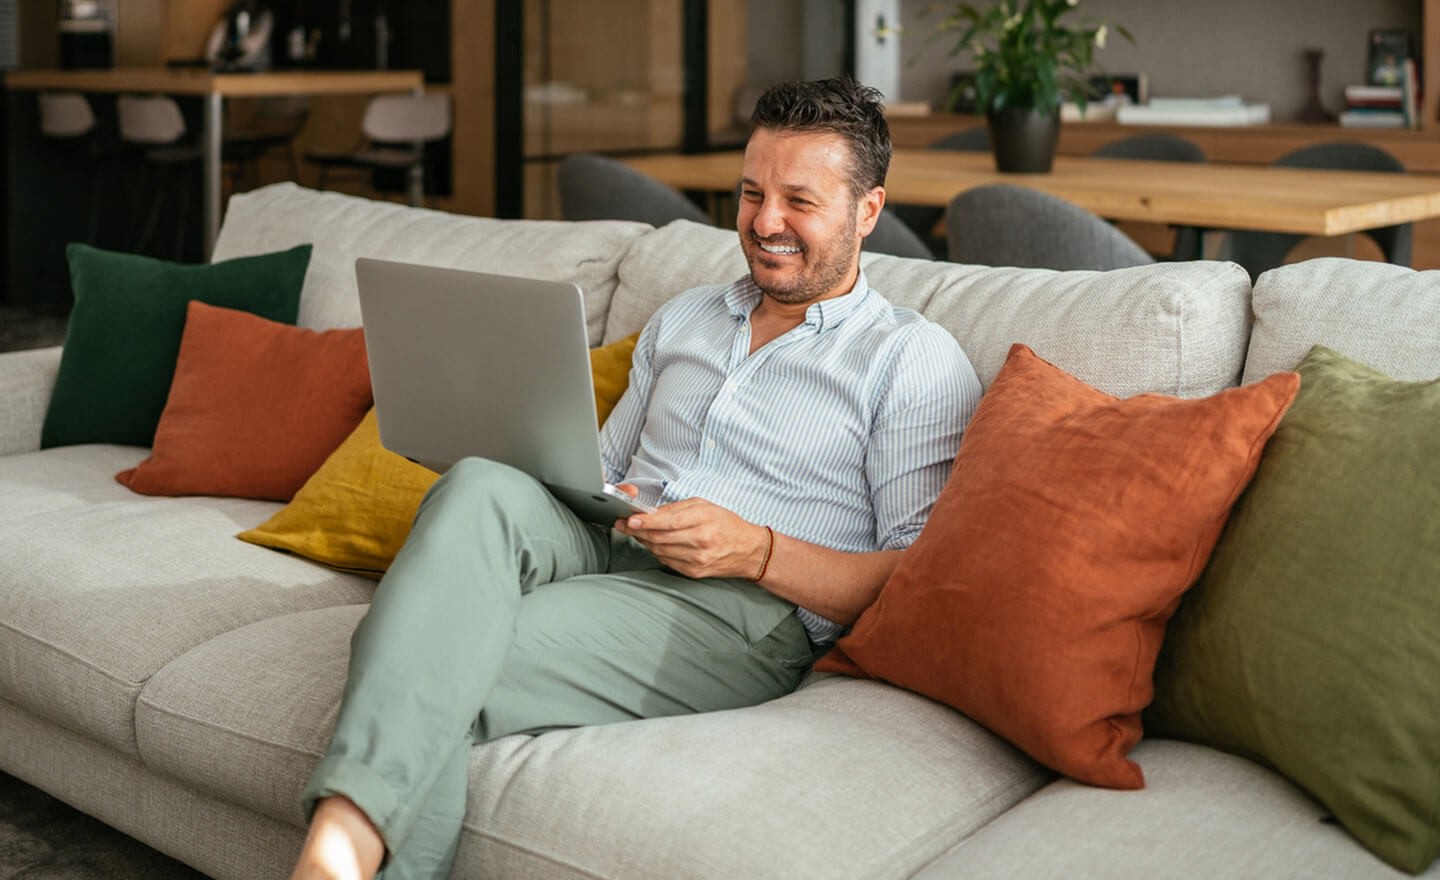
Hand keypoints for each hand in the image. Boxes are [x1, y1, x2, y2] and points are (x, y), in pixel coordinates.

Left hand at [613, 496, 769, 580]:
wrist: (748, 551)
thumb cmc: (726, 524)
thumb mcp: (705, 506)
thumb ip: (677, 509)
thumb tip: (651, 512)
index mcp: (703, 520)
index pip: (667, 522)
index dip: (645, 522)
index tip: (629, 519)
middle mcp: (700, 541)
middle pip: (659, 538)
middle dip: (637, 531)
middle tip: (624, 524)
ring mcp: (696, 559)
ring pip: (659, 550)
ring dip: (645, 541)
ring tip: (637, 532)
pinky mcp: (693, 572)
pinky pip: (666, 561)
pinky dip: (656, 551)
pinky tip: (654, 543)